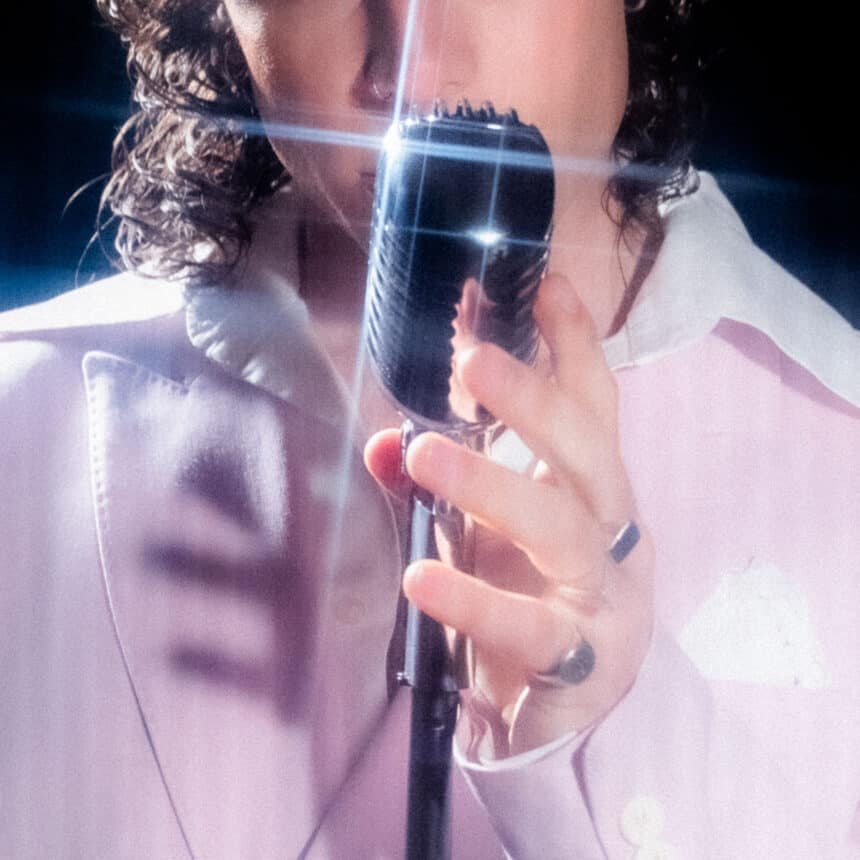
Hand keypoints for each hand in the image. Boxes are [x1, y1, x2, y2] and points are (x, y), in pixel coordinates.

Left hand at [364, 274, 653, 754]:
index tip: (544, 284)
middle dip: (534, 400)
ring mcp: (607, 597)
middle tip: (471, 359)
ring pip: (563, 529)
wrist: (554, 715)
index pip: (593, 405)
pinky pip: (531, 629)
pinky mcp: (584, 663)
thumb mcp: (476, 530)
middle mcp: (613, 531)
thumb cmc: (520, 600)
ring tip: (424, 455)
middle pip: (588, 452)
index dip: (574, 344)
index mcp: (591, 491)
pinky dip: (475, 601)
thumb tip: (383, 441)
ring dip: (494, 485)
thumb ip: (435, 484)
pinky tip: (421, 576)